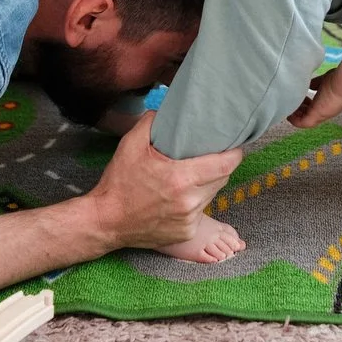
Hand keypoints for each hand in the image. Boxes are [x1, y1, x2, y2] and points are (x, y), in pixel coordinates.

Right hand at [85, 112, 241, 250]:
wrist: (107, 221)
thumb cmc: (119, 182)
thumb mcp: (130, 144)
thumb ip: (152, 121)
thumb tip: (167, 108)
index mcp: (181, 178)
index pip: (226, 165)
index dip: (234, 153)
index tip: (234, 145)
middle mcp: (190, 201)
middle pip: (222, 179)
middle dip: (220, 166)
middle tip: (212, 155)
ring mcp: (189, 220)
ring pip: (212, 195)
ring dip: (208, 183)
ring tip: (195, 174)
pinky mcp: (186, 232)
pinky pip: (200, 211)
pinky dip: (196, 202)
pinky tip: (181, 195)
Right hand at [288, 70, 341, 128]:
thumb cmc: (338, 79)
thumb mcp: (323, 81)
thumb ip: (316, 84)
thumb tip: (310, 84)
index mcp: (326, 104)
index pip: (313, 108)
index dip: (304, 104)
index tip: (297, 97)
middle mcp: (324, 112)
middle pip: (307, 115)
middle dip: (297, 109)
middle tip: (289, 103)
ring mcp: (321, 115)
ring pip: (304, 120)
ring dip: (294, 115)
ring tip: (286, 107)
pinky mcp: (317, 115)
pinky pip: (302, 122)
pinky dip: (294, 120)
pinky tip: (287, 113)